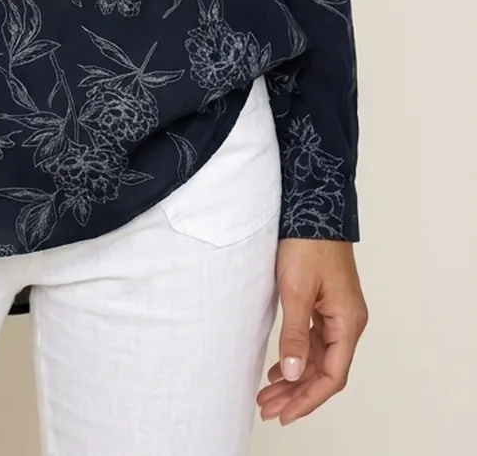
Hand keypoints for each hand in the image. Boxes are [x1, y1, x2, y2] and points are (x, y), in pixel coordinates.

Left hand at [257, 239, 367, 426]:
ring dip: (296, 376)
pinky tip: (282, 366)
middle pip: (325, 370)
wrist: (314, 205)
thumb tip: (295, 374)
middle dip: (298, 393)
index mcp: (348, 322)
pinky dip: (298, 355)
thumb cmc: (308, 243)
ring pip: (319, 356)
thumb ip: (295, 334)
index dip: (308, 399)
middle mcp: (348, 321)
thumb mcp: (296, 291)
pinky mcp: (326, 301)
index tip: (285, 412)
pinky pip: (315, 339)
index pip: (332, 376)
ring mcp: (338, 311)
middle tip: (268, 407)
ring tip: (269, 392)